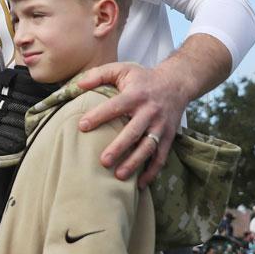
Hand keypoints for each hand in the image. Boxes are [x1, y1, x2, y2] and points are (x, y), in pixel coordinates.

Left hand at [75, 61, 186, 184]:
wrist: (176, 83)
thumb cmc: (143, 78)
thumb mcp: (123, 69)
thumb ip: (99, 74)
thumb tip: (78, 84)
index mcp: (136, 95)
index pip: (115, 106)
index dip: (99, 115)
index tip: (82, 126)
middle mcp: (149, 111)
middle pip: (134, 131)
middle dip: (119, 147)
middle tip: (103, 161)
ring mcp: (161, 126)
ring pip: (148, 147)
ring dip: (135, 163)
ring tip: (119, 176)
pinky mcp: (169, 136)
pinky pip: (161, 156)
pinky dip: (152, 171)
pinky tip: (140, 184)